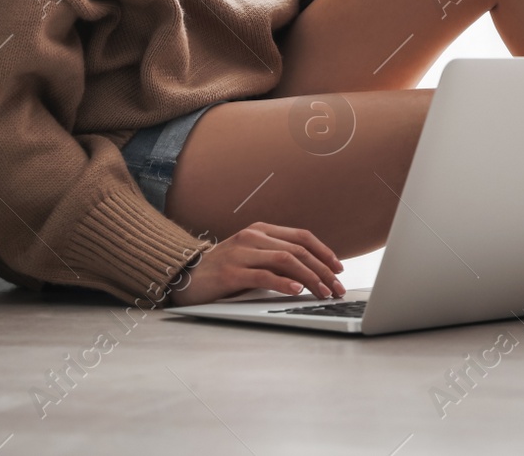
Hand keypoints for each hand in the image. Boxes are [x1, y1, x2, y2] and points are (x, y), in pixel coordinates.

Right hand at [165, 221, 346, 306]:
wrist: (185, 277)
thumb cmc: (223, 271)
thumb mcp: (253, 258)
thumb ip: (277, 258)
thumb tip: (314, 272)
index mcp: (261, 231)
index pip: (301, 236)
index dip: (324, 251)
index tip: (339, 268)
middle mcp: (253, 237)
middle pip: (298, 250)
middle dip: (323, 269)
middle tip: (337, 287)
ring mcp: (241, 253)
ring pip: (286, 260)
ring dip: (310, 278)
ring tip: (323, 292)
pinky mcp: (231, 272)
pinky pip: (264, 275)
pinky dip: (284, 283)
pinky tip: (297, 291)